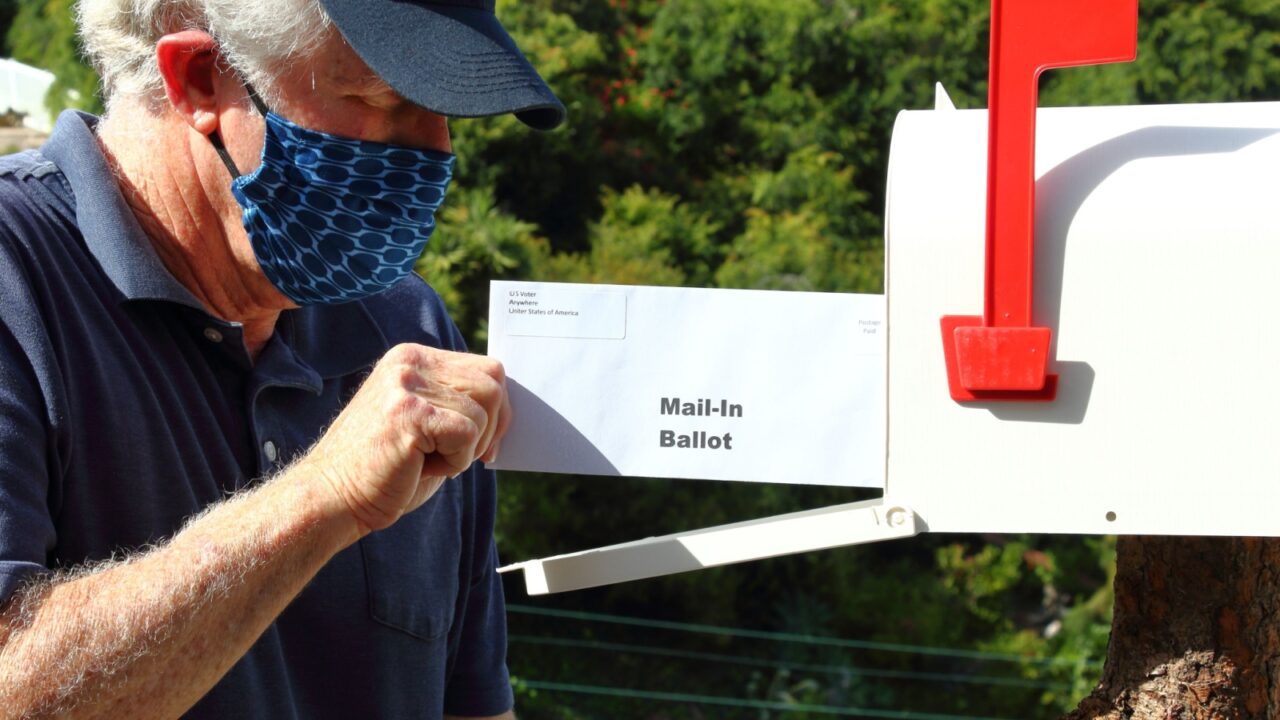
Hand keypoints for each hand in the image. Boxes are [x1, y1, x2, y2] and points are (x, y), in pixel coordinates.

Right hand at [299, 343, 510, 536]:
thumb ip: (458, 404)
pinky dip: (455, 462)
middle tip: (459, 456)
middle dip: (491, 428)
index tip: (485, 443)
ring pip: (483, 411)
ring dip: (467, 449)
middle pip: (492, 383)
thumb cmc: (385, 469)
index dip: (499, 409)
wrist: (333, 497)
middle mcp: (410, 361)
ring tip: (427, 460)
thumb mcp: (425, 423)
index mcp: (414, 358)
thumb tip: (507, 406)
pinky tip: (420, 467)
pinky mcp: (409, 412)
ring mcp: (407, 384)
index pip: (488, 368)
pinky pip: (467, 434)